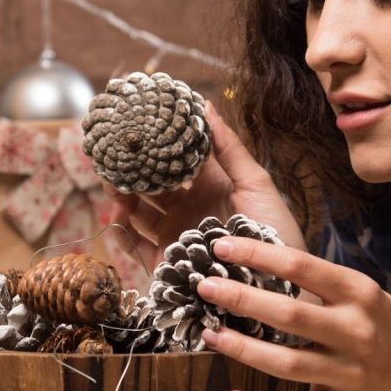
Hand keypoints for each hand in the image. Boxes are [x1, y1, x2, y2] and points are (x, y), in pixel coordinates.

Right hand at [108, 101, 305, 268]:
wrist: (279, 286)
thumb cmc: (275, 232)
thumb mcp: (256, 183)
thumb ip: (229, 147)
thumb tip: (206, 104)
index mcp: (209, 186)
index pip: (175, 160)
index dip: (157, 144)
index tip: (137, 126)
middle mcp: (187, 209)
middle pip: (151, 185)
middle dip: (131, 170)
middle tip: (113, 154)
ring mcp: (175, 235)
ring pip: (138, 212)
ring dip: (121, 197)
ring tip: (111, 183)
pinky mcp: (166, 263)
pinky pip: (136, 246)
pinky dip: (121, 232)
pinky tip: (116, 216)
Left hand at [195, 236, 390, 390]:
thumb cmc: (386, 327)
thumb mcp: (366, 294)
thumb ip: (322, 282)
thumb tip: (261, 259)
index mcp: (359, 294)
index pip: (301, 266)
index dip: (257, 254)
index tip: (221, 245)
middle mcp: (354, 333)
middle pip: (289, 315)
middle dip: (241, 298)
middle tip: (205, 287)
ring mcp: (347, 374)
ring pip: (285, 365)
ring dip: (242, 350)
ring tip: (210, 335)